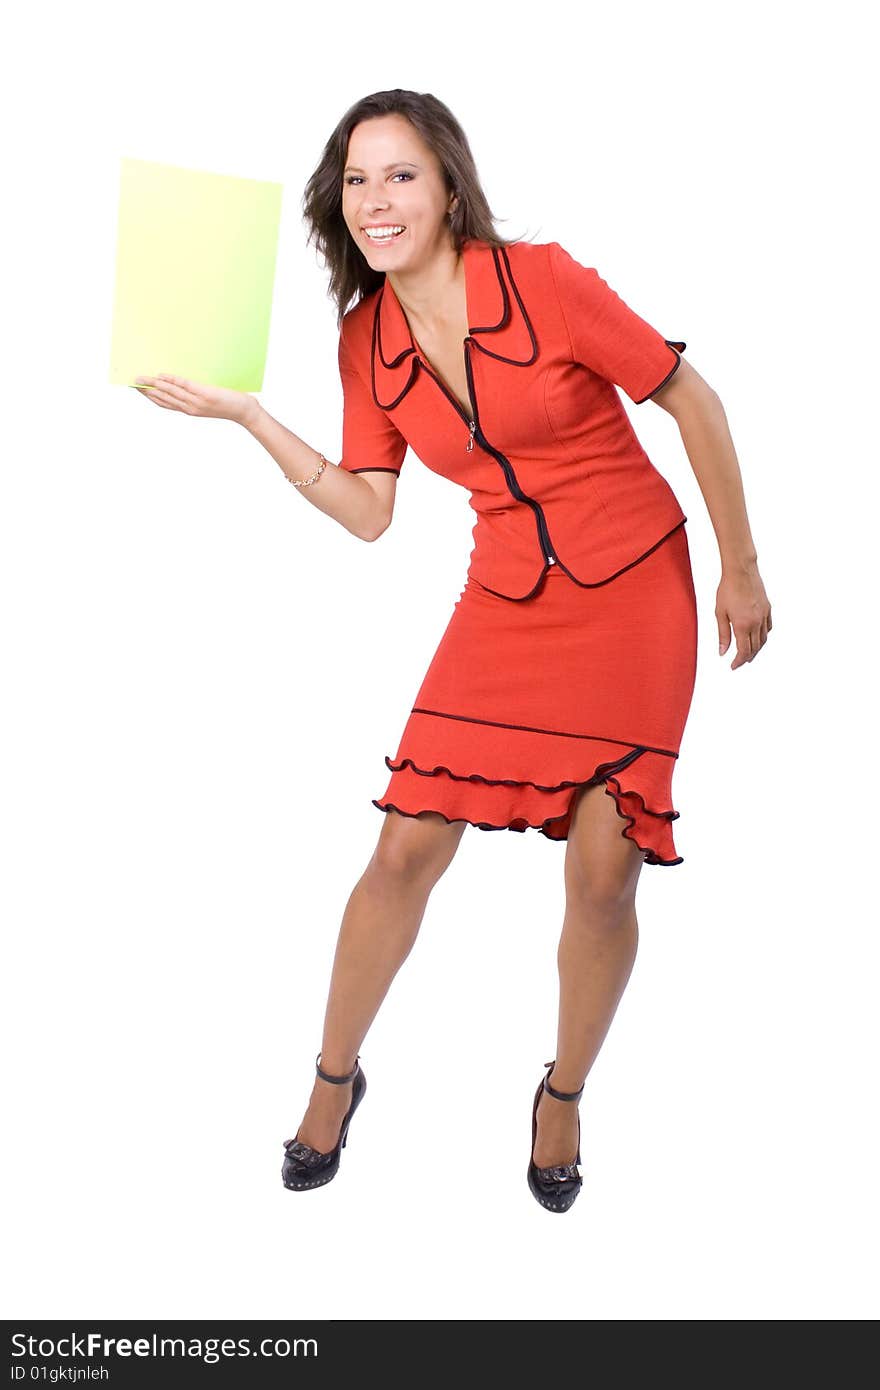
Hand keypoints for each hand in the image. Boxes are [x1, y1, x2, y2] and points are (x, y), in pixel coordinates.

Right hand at [132, 373, 258, 426]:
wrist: (244, 411)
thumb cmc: (228, 404)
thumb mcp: (208, 401)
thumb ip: (195, 394)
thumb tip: (184, 383)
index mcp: (189, 410)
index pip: (165, 404)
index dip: (150, 397)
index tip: (138, 390)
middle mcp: (190, 408)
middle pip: (163, 399)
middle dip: (147, 391)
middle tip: (133, 382)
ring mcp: (196, 402)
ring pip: (170, 392)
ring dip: (154, 385)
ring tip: (142, 378)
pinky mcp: (204, 394)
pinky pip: (184, 386)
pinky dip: (171, 381)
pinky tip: (161, 376)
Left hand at [716, 565, 771, 668]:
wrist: (741, 571)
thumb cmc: (727, 590)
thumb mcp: (720, 613)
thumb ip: (723, 634)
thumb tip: (722, 652)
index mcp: (743, 625)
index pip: (743, 651)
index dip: (738, 661)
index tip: (733, 666)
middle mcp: (756, 623)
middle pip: (755, 648)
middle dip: (747, 657)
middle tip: (739, 662)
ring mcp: (764, 615)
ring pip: (763, 639)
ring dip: (756, 649)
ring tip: (749, 653)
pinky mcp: (768, 608)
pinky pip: (768, 627)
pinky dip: (764, 636)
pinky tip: (758, 636)